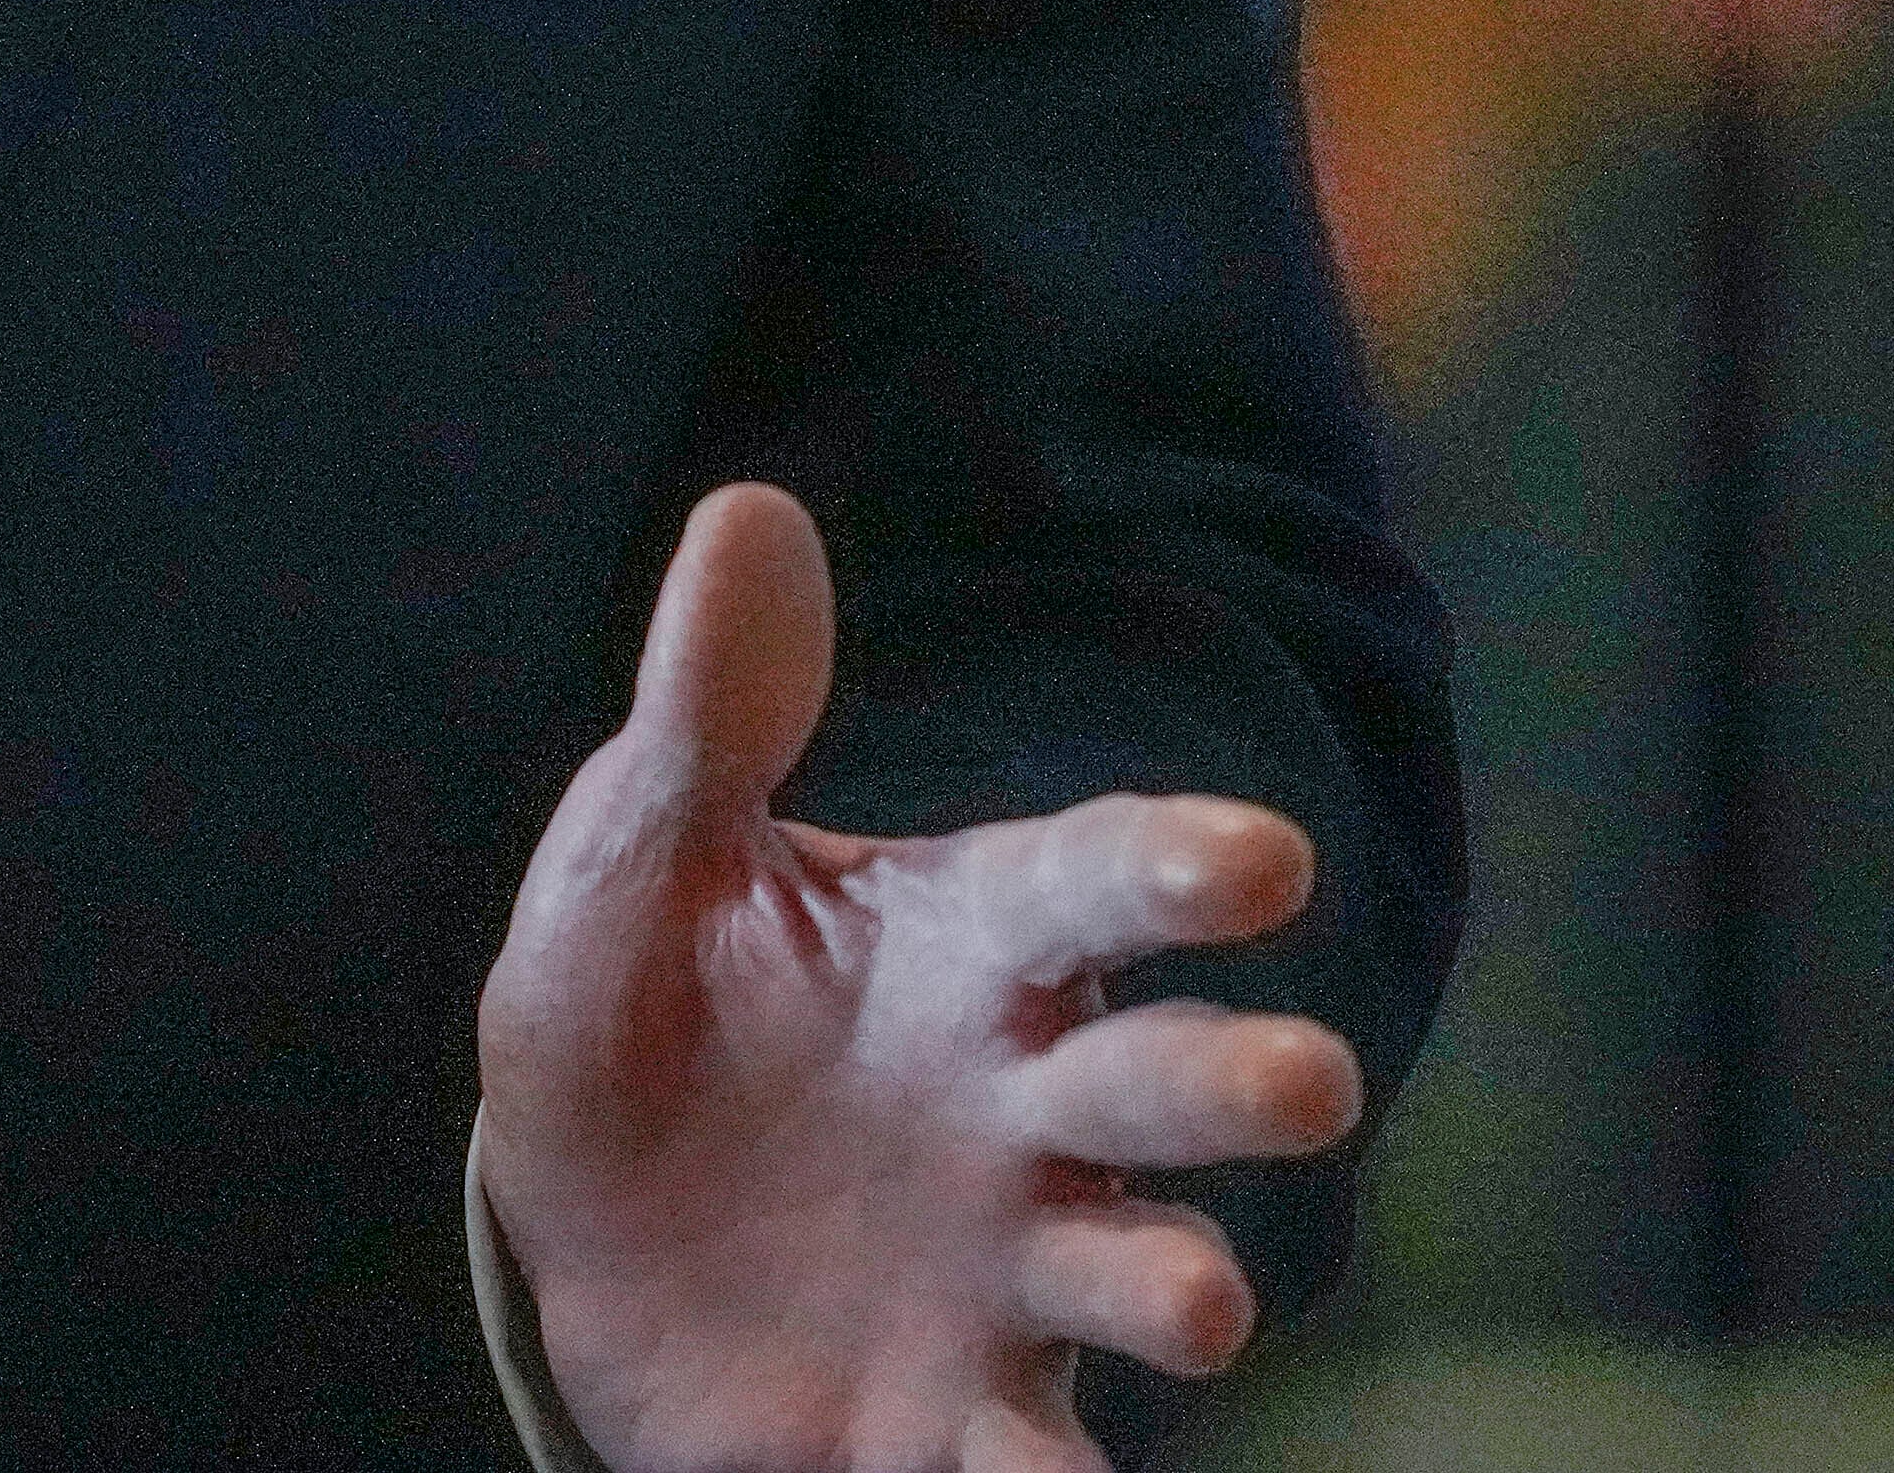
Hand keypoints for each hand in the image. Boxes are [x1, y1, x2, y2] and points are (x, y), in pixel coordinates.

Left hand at [469, 486, 1360, 1472]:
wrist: (585, 1232)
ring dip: (1180, 1285)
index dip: (1175, 867)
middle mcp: (1023, 1107)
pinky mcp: (958, 1410)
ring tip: (1203, 1300)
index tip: (1263, 857)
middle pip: (1158, 1083)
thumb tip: (749, 515)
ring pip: (1135, 1271)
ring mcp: (1009, 1267)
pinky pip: (1025, 1456)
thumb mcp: (638, 860)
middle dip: (1237, 1082)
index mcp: (961, 949)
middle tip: (1308, 1079)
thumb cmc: (642, 1010)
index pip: (1089, 884)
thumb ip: (704, 713)